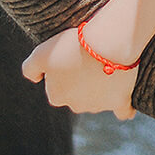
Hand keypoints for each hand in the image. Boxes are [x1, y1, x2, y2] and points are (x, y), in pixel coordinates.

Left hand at [21, 27, 138, 119]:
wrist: (107, 43)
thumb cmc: (73, 46)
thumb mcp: (41, 52)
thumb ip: (30, 68)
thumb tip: (34, 78)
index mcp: (56, 96)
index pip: (55, 86)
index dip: (61, 69)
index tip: (70, 55)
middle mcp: (76, 106)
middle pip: (76, 94)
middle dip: (81, 80)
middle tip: (88, 57)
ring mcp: (99, 106)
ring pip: (98, 99)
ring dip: (101, 87)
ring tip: (107, 63)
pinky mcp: (120, 102)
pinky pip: (122, 111)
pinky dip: (124, 109)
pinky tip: (124, 102)